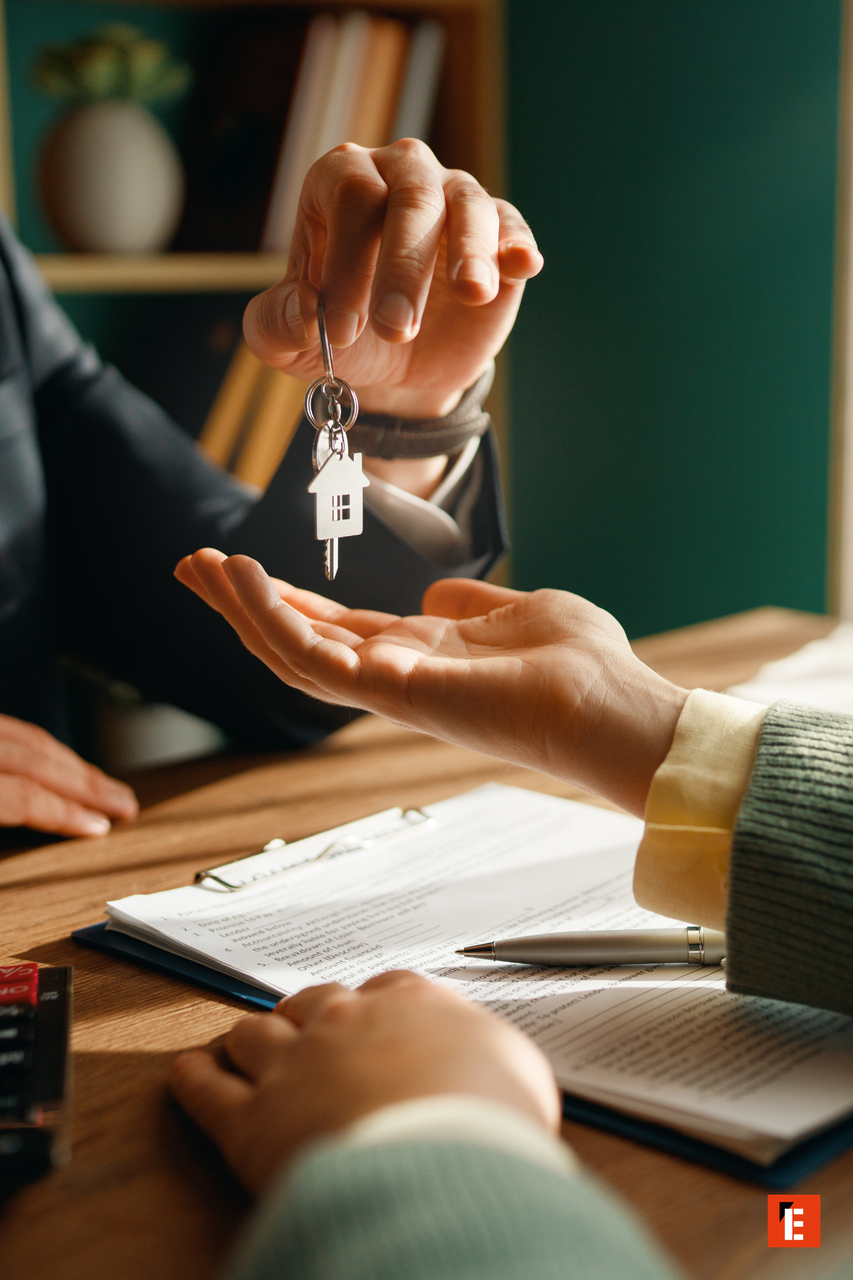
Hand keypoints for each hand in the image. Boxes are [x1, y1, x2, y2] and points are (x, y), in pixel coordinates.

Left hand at [0, 713, 137, 835]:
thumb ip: (0, 823)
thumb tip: (36, 830)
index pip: (27, 797)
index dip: (67, 814)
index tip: (98, 827)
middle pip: (39, 764)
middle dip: (88, 786)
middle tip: (123, 802)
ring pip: (32, 738)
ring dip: (73, 763)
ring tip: (101, 783)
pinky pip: (13, 728)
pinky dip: (43, 746)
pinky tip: (57, 759)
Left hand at [170, 970, 558, 1193]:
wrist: (440, 1165)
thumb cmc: (489, 1118)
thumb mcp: (520, 1072)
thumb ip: (494, 1053)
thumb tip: (490, 1065)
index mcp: (410, 1004)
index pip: (386, 988)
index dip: (375, 1004)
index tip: (373, 1015)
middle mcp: (345, 1022)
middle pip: (314, 1001)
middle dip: (308, 1013)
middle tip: (305, 1026)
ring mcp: (292, 1066)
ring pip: (255, 1034)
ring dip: (250, 1037)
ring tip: (244, 1042)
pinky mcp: (250, 1122)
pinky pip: (208, 1092)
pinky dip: (193, 1080)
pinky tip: (185, 1072)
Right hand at [175, 550, 687, 814]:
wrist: (613, 706)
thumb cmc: (584, 666)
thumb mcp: (522, 610)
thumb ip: (474, 604)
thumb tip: (437, 593)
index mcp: (422, 656)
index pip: (336, 629)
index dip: (287, 600)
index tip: (243, 568)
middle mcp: (397, 675)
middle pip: (299, 641)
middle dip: (243, 606)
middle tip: (193, 567)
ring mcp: (390, 689)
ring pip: (291, 654)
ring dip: (242, 611)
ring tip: (202, 567)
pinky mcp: (392, 692)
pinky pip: (315, 656)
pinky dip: (273, 619)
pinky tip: (249, 580)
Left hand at [243, 140, 542, 419]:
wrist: (396, 368)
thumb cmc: (339, 334)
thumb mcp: (290, 341)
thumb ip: (275, 326)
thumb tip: (305, 314)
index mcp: (341, 184)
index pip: (351, 196)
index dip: (347, 261)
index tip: (343, 331)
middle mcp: (400, 175)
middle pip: (410, 195)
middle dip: (403, 266)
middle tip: (394, 330)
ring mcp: (454, 200)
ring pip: (467, 205)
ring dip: (468, 252)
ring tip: (471, 293)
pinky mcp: (499, 235)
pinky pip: (511, 226)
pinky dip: (515, 244)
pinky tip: (520, 266)